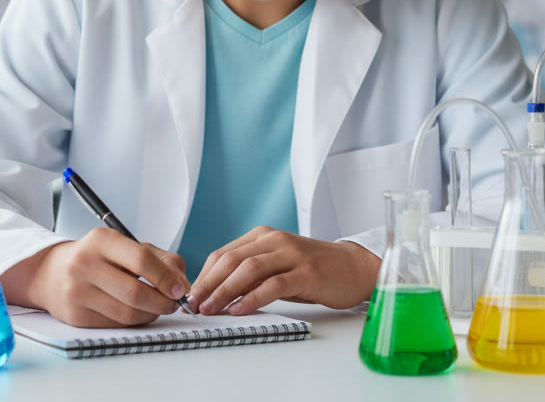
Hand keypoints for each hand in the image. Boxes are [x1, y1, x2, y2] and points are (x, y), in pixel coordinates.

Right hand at [0, 227, 190, 327]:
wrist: (51, 273)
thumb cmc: (97, 258)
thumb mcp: (124, 246)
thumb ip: (159, 258)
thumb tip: (181, 283)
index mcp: (100, 240)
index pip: (141, 260)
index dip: (166, 277)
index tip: (181, 289)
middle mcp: (85, 264)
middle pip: (135, 292)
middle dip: (163, 302)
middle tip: (174, 303)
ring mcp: (77, 292)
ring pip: (127, 313)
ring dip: (152, 314)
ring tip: (158, 308)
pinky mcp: (76, 316)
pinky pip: (116, 324)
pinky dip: (134, 321)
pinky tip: (138, 313)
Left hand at [186, 227, 380, 315]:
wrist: (354, 267)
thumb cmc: (312, 271)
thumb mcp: (276, 267)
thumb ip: (251, 275)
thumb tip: (217, 294)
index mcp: (262, 236)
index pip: (223, 254)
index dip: (204, 276)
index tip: (191, 297)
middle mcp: (274, 240)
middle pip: (231, 260)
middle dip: (209, 284)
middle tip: (195, 305)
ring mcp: (291, 254)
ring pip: (248, 269)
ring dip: (225, 291)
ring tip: (211, 309)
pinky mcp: (306, 272)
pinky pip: (274, 284)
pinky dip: (253, 297)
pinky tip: (240, 309)